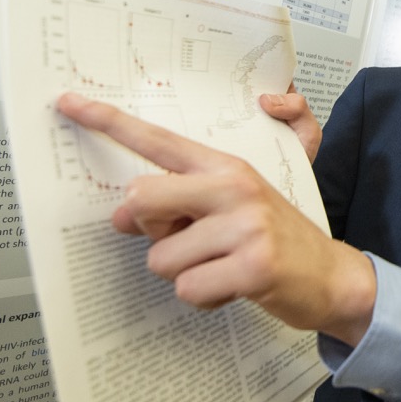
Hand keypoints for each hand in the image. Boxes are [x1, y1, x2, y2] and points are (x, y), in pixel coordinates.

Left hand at [56, 92, 374, 344]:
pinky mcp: (253, 266)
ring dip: (184, 273)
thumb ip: (175, 204)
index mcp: (225, 166)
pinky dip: (204, 298)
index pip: (157, 140)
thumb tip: (119, 217)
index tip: (68, 103)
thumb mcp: (228, 209)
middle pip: (142, 197)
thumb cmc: (272, 240)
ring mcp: (246, 225)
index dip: (108, 122)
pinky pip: (189, 289)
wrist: (331, 276)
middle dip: (151, 230)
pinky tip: (232, 289)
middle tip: (187, 239)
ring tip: (221, 267)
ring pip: (162, 257)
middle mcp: (234, 187)